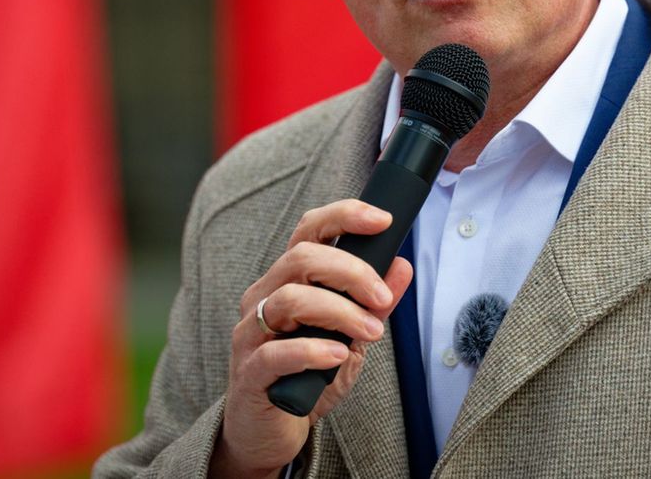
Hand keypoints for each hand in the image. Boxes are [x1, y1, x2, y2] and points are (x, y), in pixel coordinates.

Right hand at [213, 199, 413, 477]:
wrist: (271, 434)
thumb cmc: (307, 379)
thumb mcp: (351, 339)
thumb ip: (374, 305)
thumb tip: (401, 266)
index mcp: (287, 281)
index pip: (308, 231)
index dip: (343, 216)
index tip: (383, 220)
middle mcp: (263, 299)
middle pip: (300, 258)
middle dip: (350, 271)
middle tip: (381, 298)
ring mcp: (251, 335)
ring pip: (289, 299)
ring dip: (339, 311)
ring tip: (371, 331)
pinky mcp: (249, 374)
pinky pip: (275, 353)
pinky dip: (312, 350)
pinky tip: (337, 356)